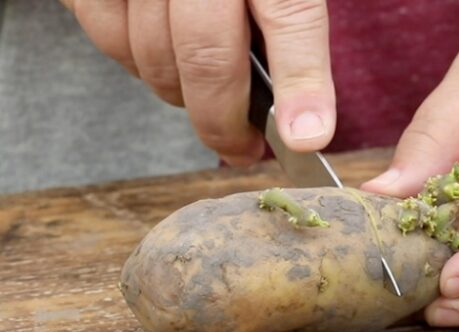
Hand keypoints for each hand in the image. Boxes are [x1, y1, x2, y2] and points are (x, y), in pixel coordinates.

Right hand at [60, 0, 335, 164]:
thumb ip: (287, 23)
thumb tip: (300, 115)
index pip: (291, 14)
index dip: (301, 82)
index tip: (306, 138)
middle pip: (209, 55)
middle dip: (224, 122)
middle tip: (242, 149)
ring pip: (155, 55)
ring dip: (182, 95)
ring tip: (206, 98)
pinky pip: (110, 35)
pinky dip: (137, 64)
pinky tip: (164, 63)